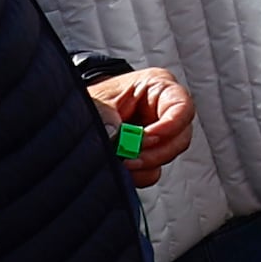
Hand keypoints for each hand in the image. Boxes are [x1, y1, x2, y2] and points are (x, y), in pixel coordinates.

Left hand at [86, 64, 198, 187]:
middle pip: (180, 137)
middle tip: (129, 156)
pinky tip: (120, 166)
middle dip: (155, 152)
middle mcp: (164, 111)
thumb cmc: (94, 100)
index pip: (182, 107)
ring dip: (145, 164)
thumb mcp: (97, 100)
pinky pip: (153, 171)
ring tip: (120, 161)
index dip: (169, 127)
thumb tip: (115, 134)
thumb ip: (106, 115)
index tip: (144, 140)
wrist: (78, 114)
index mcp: (158, 88)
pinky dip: (138, 173)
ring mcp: (159, 135)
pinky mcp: (149, 154)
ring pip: (168, 156)